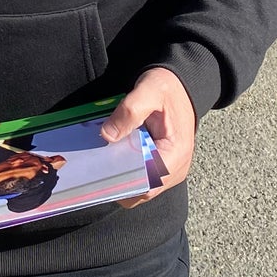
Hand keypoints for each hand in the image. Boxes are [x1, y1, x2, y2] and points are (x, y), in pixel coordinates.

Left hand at [101, 66, 195, 208]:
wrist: (180, 86)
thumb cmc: (167, 88)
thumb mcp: (149, 91)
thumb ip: (129, 112)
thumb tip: (107, 135)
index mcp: (176, 154)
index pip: (147, 183)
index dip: (123, 182)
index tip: (101, 171)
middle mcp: (175, 169)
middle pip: (141, 190)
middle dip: (118, 181)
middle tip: (96, 165)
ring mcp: (169, 170)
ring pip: (140, 187)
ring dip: (121, 177)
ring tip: (103, 160)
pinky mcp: (161, 165)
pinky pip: (141, 177)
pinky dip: (127, 170)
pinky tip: (114, 156)